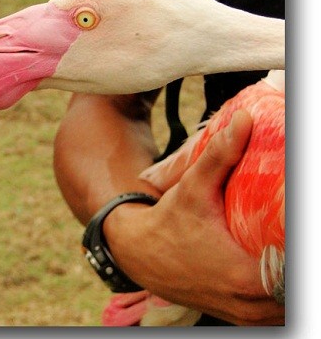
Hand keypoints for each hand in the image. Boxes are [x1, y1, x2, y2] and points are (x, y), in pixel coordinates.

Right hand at [104, 111, 284, 324]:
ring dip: (291, 282)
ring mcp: (247, 316)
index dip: (300, 253)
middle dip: (297, 265)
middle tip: (289, 228)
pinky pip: (276, 314)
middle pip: (296, 293)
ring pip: (288, 309)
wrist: (138, 253)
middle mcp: (250, 304)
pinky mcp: (242, 318)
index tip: (293, 223)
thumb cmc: (167, 222)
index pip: (295, 272)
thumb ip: (221, 155)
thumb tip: (245, 120)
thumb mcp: (193, 188)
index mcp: (245, 276)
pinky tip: (278, 271)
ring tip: (285, 248)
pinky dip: (281, 296)